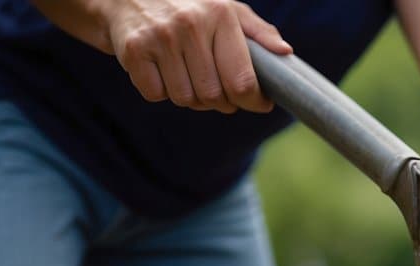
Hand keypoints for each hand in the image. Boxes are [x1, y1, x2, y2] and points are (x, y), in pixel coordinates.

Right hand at [101, 0, 291, 113]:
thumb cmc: (188, 6)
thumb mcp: (226, 8)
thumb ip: (258, 31)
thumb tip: (286, 52)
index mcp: (220, 15)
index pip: (242, 81)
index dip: (253, 101)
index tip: (258, 102)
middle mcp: (190, 24)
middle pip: (214, 96)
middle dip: (220, 101)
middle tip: (217, 89)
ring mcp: (160, 36)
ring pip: (185, 99)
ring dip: (189, 97)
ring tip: (187, 76)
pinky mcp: (133, 49)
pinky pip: (156, 95)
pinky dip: (160, 92)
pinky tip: (161, 71)